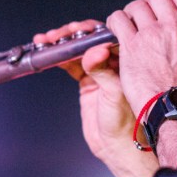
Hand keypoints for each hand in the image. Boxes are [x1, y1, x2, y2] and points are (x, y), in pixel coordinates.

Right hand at [33, 20, 156, 176]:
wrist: (118, 146)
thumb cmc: (128, 122)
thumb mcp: (114, 93)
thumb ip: (103, 71)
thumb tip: (94, 50)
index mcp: (128, 60)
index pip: (108, 37)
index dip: (91, 30)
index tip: (77, 29)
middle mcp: (115, 63)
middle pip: (91, 40)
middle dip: (73, 35)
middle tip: (58, 35)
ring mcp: (100, 73)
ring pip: (79, 51)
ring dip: (63, 45)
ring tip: (47, 40)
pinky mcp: (88, 83)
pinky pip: (72, 65)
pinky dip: (60, 59)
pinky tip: (49, 53)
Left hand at [106, 0, 176, 117]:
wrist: (175, 109)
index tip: (167, 3)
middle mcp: (174, 25)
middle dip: (149, 0)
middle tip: (147, 14)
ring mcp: (151, 34)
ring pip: (135, 5)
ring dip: (131, 14)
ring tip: (132, 27)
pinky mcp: (131, 46)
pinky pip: (117, 20)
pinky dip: (116, 23)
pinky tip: (119, 32)